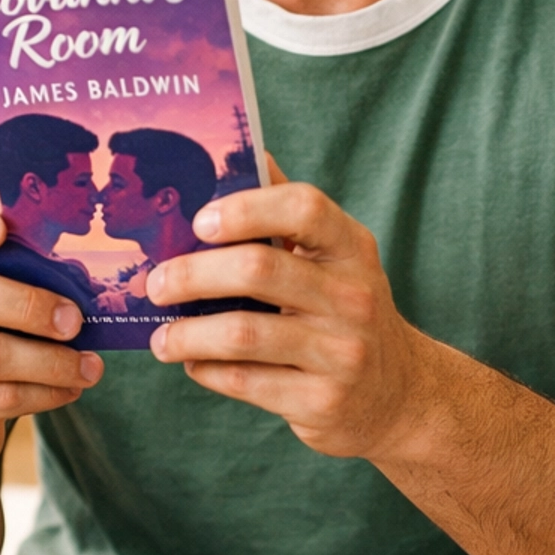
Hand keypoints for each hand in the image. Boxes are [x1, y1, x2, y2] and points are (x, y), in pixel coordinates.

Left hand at [144, 174, 429, 459]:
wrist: (399, 394)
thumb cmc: (346, 310)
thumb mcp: (335, 258)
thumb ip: (288, 211)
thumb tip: (238, 153)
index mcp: (351, 248)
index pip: (304, 207)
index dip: (245, 208)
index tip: (199, 222)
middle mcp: (354, 296)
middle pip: (257, 269)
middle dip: (192, 274)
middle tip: (155, 285)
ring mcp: (341, 352)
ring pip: (243, 333)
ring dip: (187, 333)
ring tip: (161, 337)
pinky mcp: (323, 400)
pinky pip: (245, 381)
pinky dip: (206, 370)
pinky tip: (193, 362)